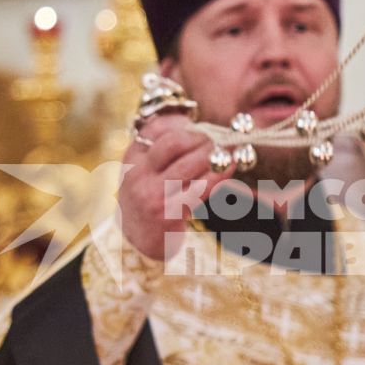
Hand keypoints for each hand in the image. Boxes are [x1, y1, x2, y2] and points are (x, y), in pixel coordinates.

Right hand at [117, 115, 229, 260]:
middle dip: (203, 136)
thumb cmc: (148, 198)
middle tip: (221, 137)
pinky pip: (201, 188)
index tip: (203, 126)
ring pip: (191, 163)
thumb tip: (191, 123)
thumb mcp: (145, 170)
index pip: (157, 129)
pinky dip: (219, 174)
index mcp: (131, 158)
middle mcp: (138, 174)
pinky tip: (231, 166)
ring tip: (232, 148)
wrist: (136, 242)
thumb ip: (162, 146)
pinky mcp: (170, 213)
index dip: (185, 124)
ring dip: (215, 152)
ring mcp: (153, 195)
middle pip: (176, 142)